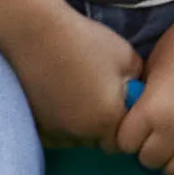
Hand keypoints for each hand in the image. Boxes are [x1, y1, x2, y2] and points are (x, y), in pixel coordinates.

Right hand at [11, 5, 138, 147]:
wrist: (35, 33)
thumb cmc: (84, 41)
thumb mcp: (126, 56)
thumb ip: (138, 81)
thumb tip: (136, 92)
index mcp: (107, 120)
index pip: (123, 140)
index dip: (122, 124)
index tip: (119, 105)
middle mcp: (80, 133)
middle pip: (97, 141)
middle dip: (101, 125)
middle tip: (97, 97)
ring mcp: (54, 130)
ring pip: (73, 139)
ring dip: (78, 126)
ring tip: (75, 97)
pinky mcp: (35, 123)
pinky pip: (53, 133)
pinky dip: (58, 122)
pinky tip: (57, 100)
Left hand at [118, 10, 173, 174]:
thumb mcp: (149, 71)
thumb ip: (142, 102)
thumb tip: (130, 127)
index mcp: (152, 107)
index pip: (125, 144)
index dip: (126, 140)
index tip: (132, 134)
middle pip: (150, 161)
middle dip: (148, 153)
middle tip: (154, 142)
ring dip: (171, 166)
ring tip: (172, 154)